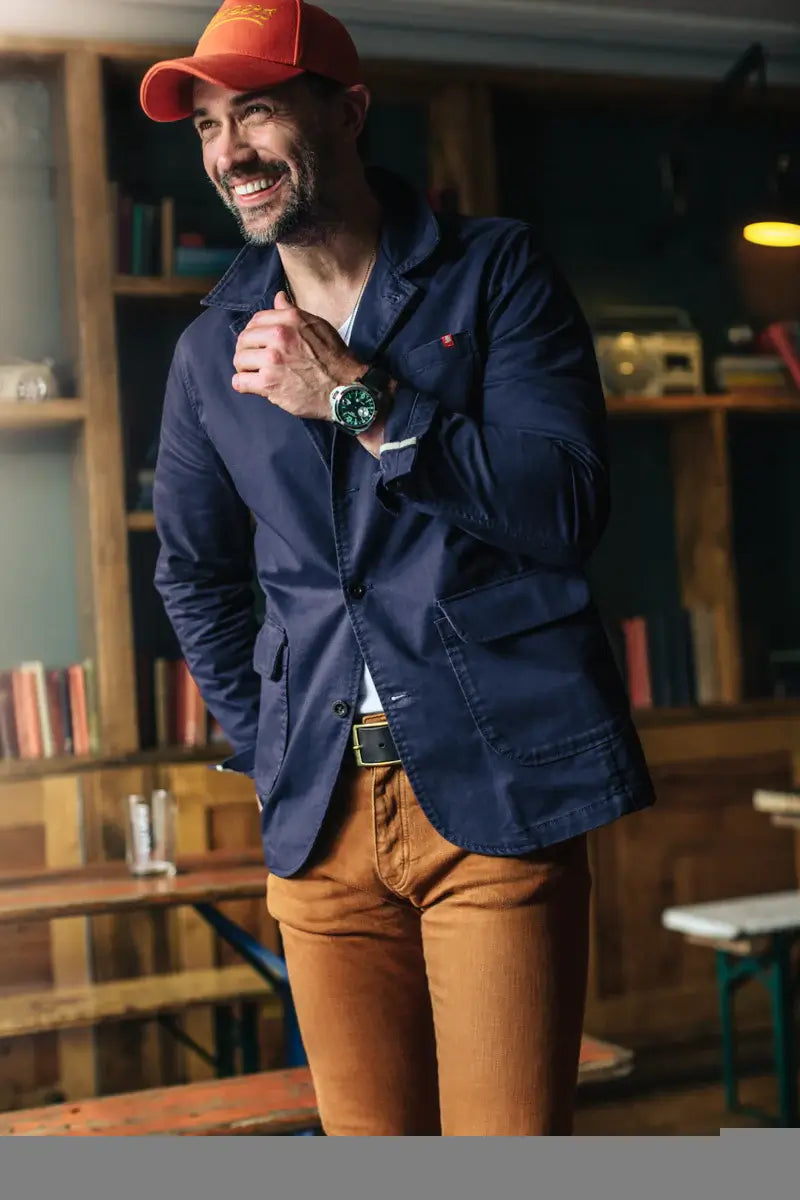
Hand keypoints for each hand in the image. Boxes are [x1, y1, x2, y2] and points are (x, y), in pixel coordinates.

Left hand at [232, 291, 364, 420]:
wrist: (344, 388)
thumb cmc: (334, 357)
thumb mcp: (318, 326)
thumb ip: (293, 312)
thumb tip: (278, 297)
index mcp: (289, 320)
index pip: (256, 320)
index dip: (254, 332)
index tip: (258, 343)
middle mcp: (278, 337)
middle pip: (243, 339)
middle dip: (246, 350)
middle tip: (254, 360)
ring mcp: (272, 361)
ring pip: (239, 360)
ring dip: (243, 368)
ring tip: (253, 373)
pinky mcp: (268, 384)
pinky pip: (240, 382)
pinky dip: (243, 384)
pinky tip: (252, 386)